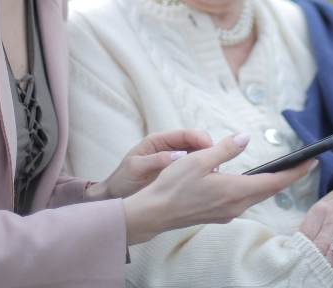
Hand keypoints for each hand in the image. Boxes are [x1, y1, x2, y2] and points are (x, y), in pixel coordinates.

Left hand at [86, 130, 213, 200]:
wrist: (115, 198)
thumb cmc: (122, 181)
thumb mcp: (136, 169)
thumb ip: (156, 160)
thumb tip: (179, 155)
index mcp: (159, 141)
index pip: (186, 134)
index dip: (201, 139)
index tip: (212, 149)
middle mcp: (169, 148)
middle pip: (196, 144)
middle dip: (209, 152)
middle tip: (217, 165)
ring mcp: (174, 161)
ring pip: (198, 157)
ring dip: (207, 163)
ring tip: (215, 175)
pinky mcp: (176, 175)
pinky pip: (194, 171)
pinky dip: (203, 174)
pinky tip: (208, 183)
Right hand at [122, 133, 314, 244]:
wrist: (155, 213)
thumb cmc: (173, 185)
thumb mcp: (199, 159)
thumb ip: (225, 149)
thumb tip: (244, 138)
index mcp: (235, 190)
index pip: (275, 182)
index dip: (296, 172)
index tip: (312, 162)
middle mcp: (236, 205)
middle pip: (270, 190)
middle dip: (288, 176)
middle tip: (304, 163)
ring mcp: (228, 212)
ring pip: (257, 196)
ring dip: (271, 183)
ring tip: (283, 170)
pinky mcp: (219, 214)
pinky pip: (244, 200)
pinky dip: (255, 188)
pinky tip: (251, 181)